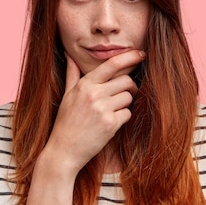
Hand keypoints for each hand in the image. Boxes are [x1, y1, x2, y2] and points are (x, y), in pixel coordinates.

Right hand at [43, 50, 145, 174]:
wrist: (64, 150)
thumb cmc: (66, 122)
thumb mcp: (67, 95)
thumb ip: (72, 73)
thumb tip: (69, 54)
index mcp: (85, 84)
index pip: (112, 64)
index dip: (130, 57)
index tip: (141, 54)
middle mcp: (94, 94)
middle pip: (126, 80)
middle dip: (129, 87)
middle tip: (125, 94)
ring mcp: (103, 109)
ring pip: (129, 97)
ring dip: (125, 103)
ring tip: (112, 111)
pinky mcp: (110, 124)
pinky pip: (127, 113)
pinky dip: (123, 118)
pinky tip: (111, 123)